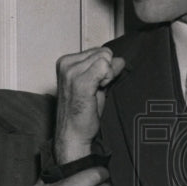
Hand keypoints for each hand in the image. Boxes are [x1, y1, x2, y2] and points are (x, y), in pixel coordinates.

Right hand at [55, 47, 125, 163]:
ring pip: (106, 58)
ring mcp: (71, 72)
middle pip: (104, 52)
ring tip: (93, 93)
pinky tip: (96, 93)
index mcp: (66, 62)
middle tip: (94, 90)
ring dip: (106, 77)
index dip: (103, 68)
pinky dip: (107, 80)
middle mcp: (66, 64)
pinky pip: (105, 67)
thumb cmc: (81, 114)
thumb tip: (120, 59)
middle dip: (106, 71)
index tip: (93, 85)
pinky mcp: (80, 82)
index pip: (99, 51)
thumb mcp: (94, 85)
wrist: (73, 134)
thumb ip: (105, 70)